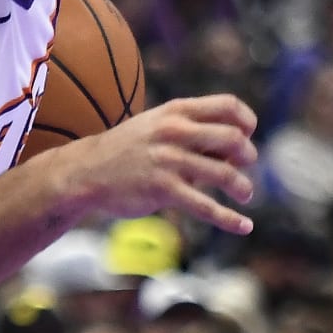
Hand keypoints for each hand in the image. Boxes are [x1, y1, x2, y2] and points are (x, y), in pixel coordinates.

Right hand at [64, 94, 256, 236]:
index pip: (229, 106)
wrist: (84, 172)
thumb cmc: (127, 150)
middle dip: (247, 155)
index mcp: (176, 112)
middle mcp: (174, 132)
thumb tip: (236, 146)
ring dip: (242, 186)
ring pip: (224, 174)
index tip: (248, 136)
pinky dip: (229, 219)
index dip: (247, 122)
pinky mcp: (162, 189)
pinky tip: (244, 226)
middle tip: (244, 167)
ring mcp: (168, 161)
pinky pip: (205, 206)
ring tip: (245, 194)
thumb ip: (192, 132)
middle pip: (233, 138)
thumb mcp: (156, 127)